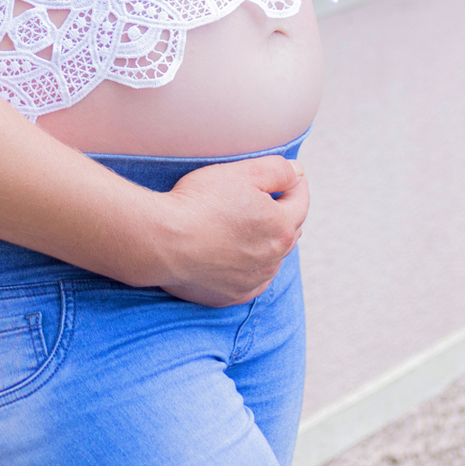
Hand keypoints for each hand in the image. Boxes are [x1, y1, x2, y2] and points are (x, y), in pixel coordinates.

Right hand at [149, 156, 307, 305]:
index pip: (300, 200)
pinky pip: (252, 280)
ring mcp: (254, 280)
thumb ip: (277, 170)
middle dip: (282, 212)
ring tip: (246, 225)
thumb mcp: (241, 172)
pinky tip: (234, 253)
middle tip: (265, 197)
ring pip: (272, 257)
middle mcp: (274, 258)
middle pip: (289, 230)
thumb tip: (298, 172)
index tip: (286, 175)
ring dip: (266, 241)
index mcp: (281, 226)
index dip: (294, 183)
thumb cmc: (200, 202)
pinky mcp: (232, 295)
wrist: (164, 241)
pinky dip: (249, 265)